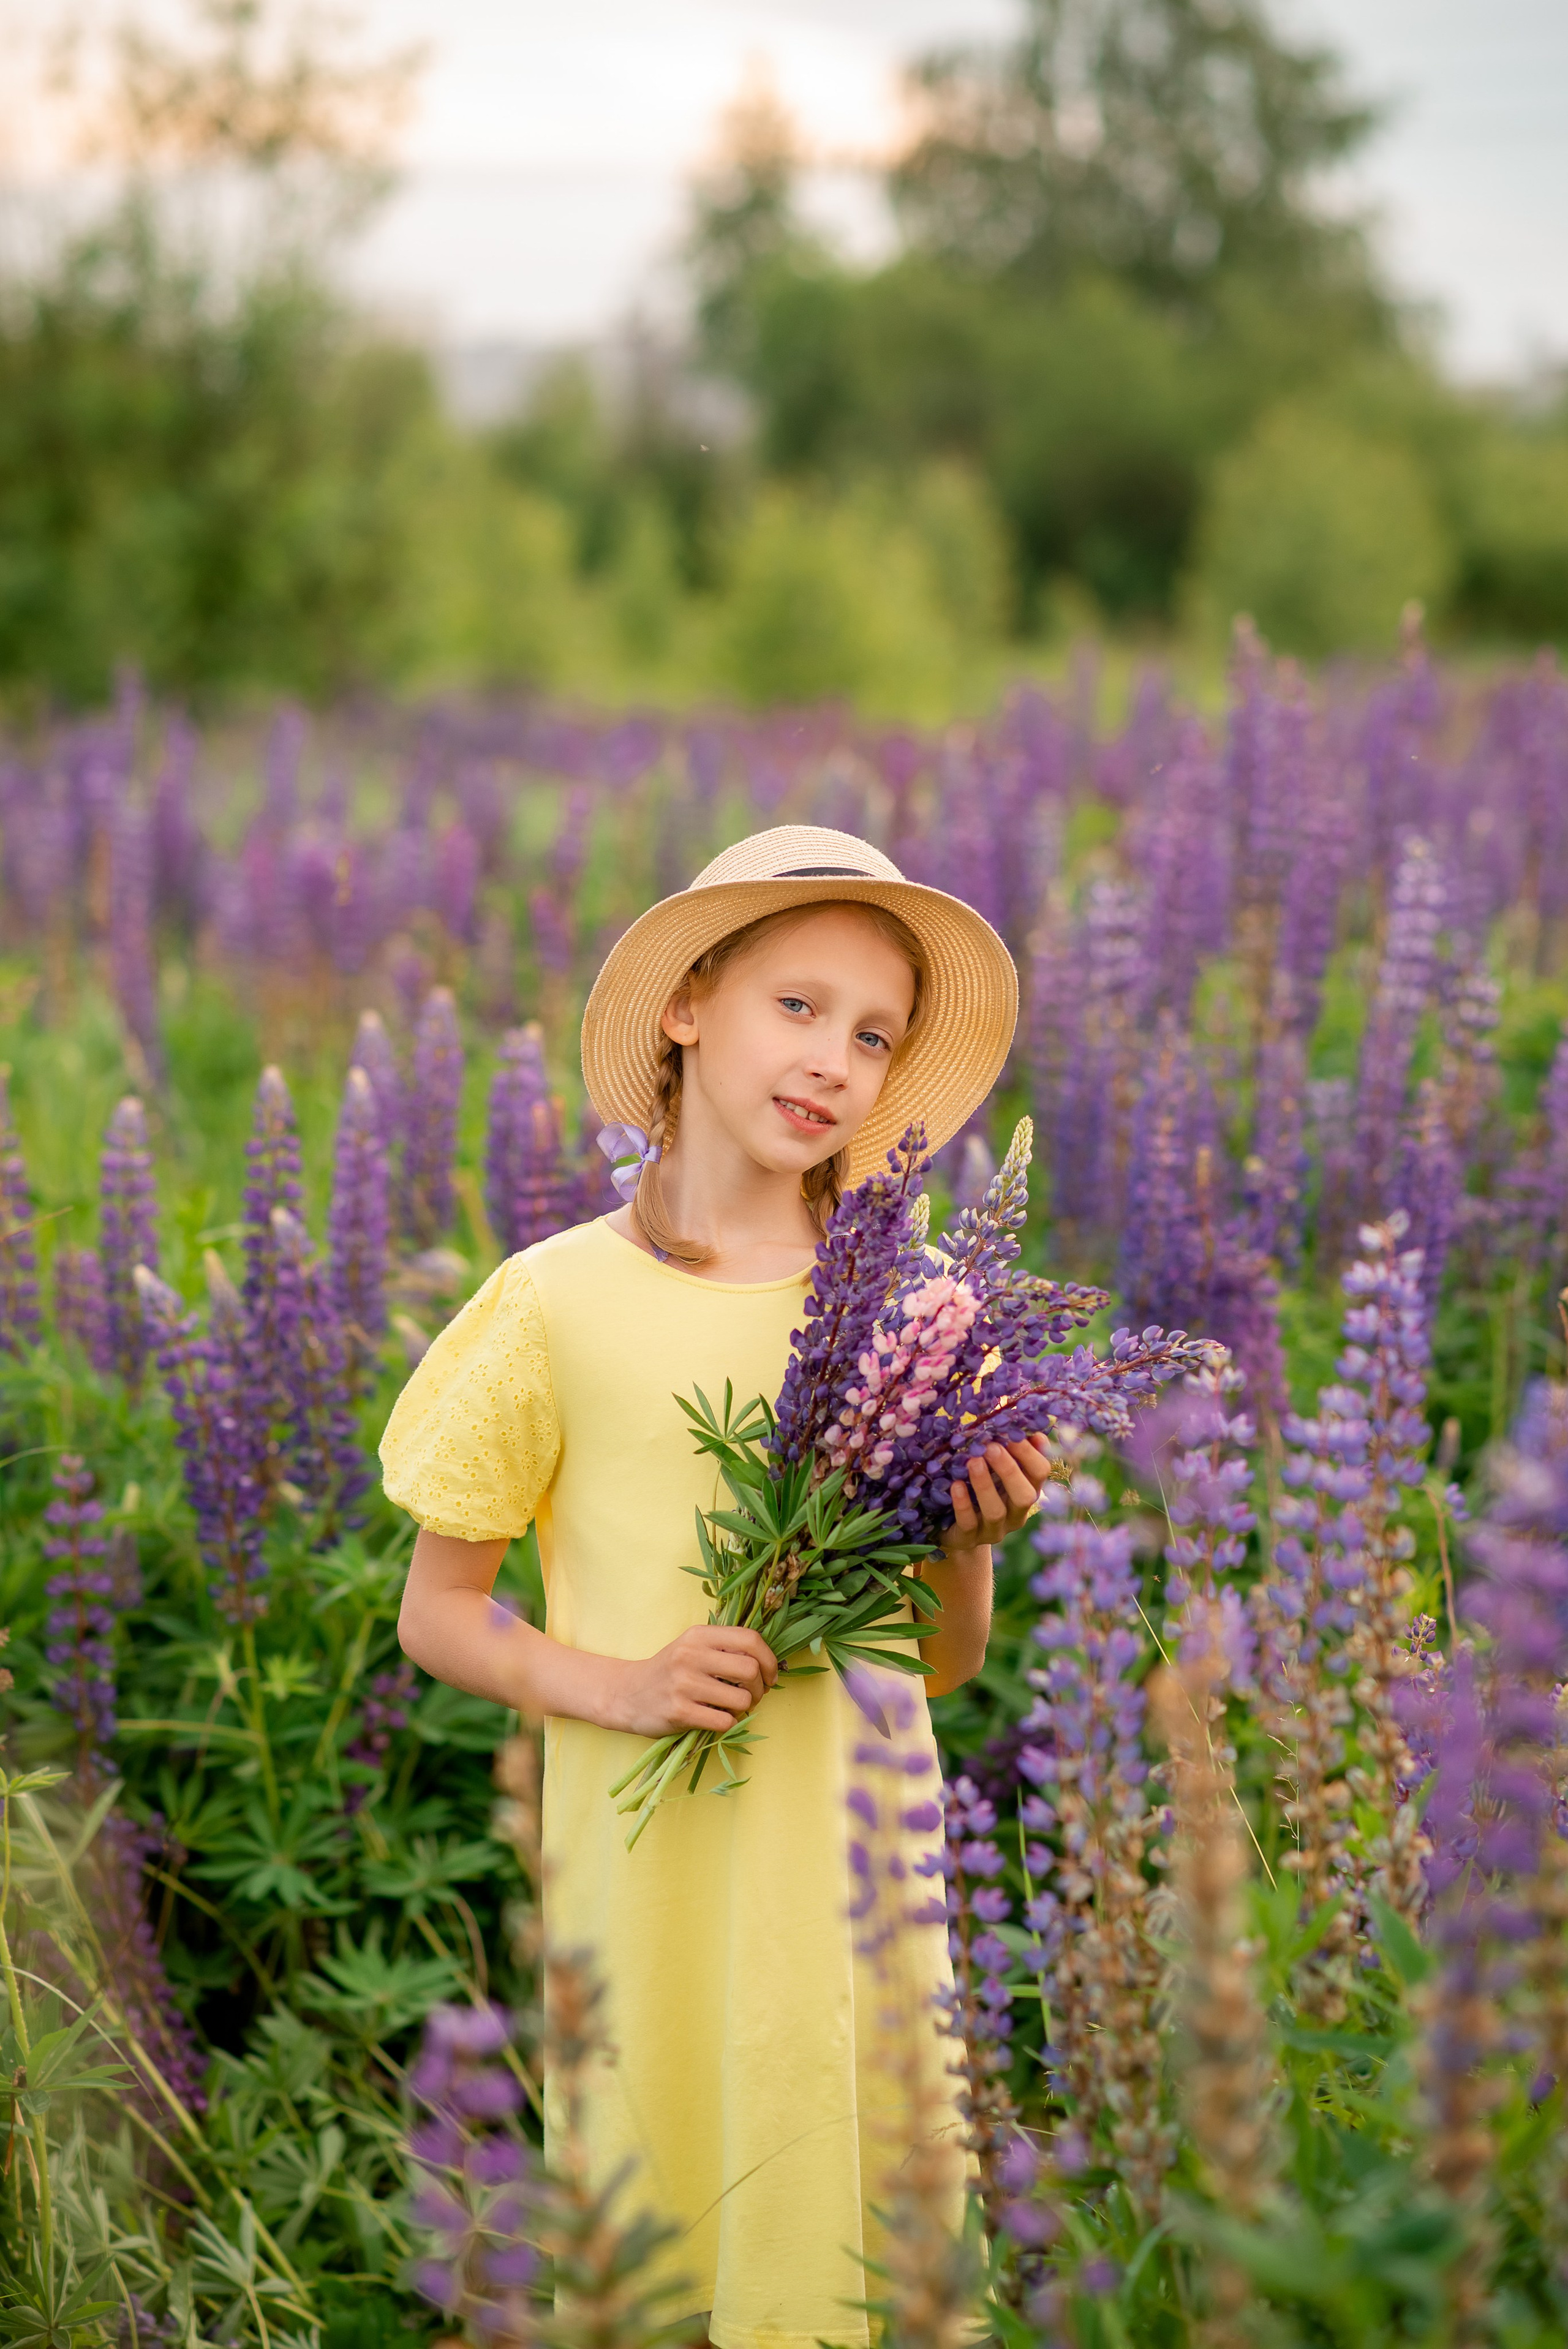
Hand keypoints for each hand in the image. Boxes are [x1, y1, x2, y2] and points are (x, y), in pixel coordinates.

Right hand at [606, 1623, 778, 1737]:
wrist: (626, 1694)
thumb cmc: (669, 1672)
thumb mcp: (692, 1648)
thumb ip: (724, 1648)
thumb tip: (767, 1664)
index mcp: (699, 1635)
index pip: (750, 1639)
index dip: (769, 1659)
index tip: (770, 1676)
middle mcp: (691, 1655)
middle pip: (750, 1669)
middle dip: (760, 1688)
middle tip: (753, 1696)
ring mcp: (684, 1683)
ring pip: (741, 1699)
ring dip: (745, 1709)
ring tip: (732, 1708)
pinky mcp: (679, 1711)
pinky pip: (724, 1721)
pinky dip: (728, 1723)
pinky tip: (717, 1718)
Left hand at [942, 1434, 1051, 1556]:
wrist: (956, 1530)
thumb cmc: (981, 1488)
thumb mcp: (997, 1470)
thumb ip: (1013, 1451)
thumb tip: (1032, 1431)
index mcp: (1027, 1491)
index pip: (1040, 1473)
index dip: (1030, 1454)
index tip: (1012, 1434)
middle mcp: (1016, 1513)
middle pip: (1024, 1496)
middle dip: (1009, 1470)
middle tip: (991, 1447)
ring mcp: (993, 1530)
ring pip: (996, 1511)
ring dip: (985, 1485)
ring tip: (973, 1461)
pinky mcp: (969, 1539)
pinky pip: (968, 1523)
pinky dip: (962, 1504)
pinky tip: (956, 1485)